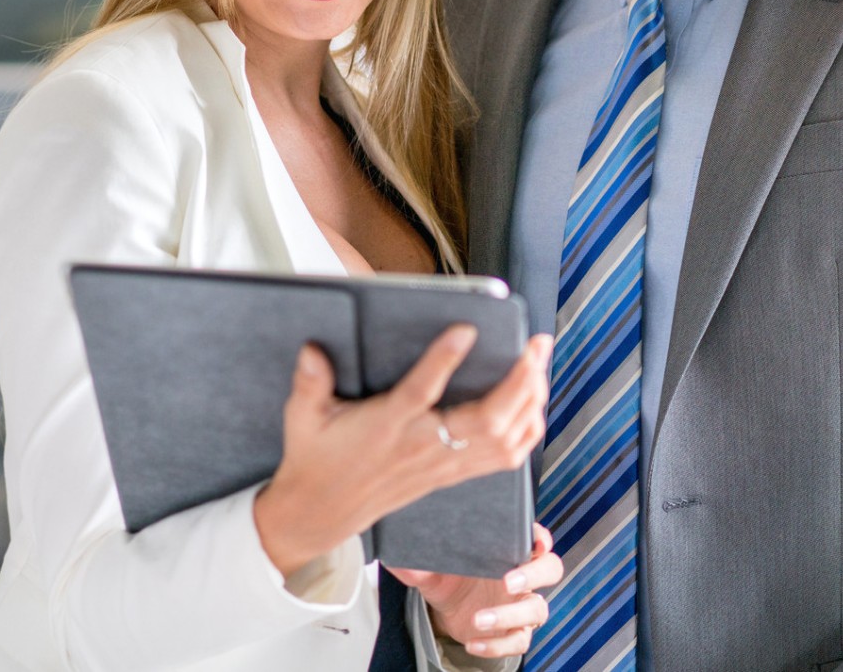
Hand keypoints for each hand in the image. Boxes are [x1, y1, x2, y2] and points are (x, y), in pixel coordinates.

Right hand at [253, 329, 552, 577]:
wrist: (321, 513)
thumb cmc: (315, 457)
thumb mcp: (302, 417)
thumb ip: (309, 382)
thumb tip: (312, 350)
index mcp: (385, 426)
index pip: (419, 392)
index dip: (443, 360)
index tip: (466, 329)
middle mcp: (421, 447)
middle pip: (484, 420)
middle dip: (519, 382)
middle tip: (536, 345)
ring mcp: (441, 465)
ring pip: (502, 440)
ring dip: (529, 403)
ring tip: (539, 365)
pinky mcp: (450, 475)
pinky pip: (503, 459)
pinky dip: (527, 432)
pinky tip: (534, 404)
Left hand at [391, 523, 562, 658]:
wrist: (446, 609)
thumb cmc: (449, 577)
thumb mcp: (432, 569)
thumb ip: (418, 563)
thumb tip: (395, 556)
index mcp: (508, 550)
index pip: (536, 538)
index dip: (540, 537)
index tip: (534, 540)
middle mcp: (522, 576)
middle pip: (551, 569)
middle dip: (534, 575)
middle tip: (508, 581)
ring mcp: (521, 604)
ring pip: (537, 609)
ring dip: (509, 615)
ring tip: (479, 619)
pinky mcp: (514, 631)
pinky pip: (517, 641)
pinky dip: (496, 645)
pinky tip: (473, 642)